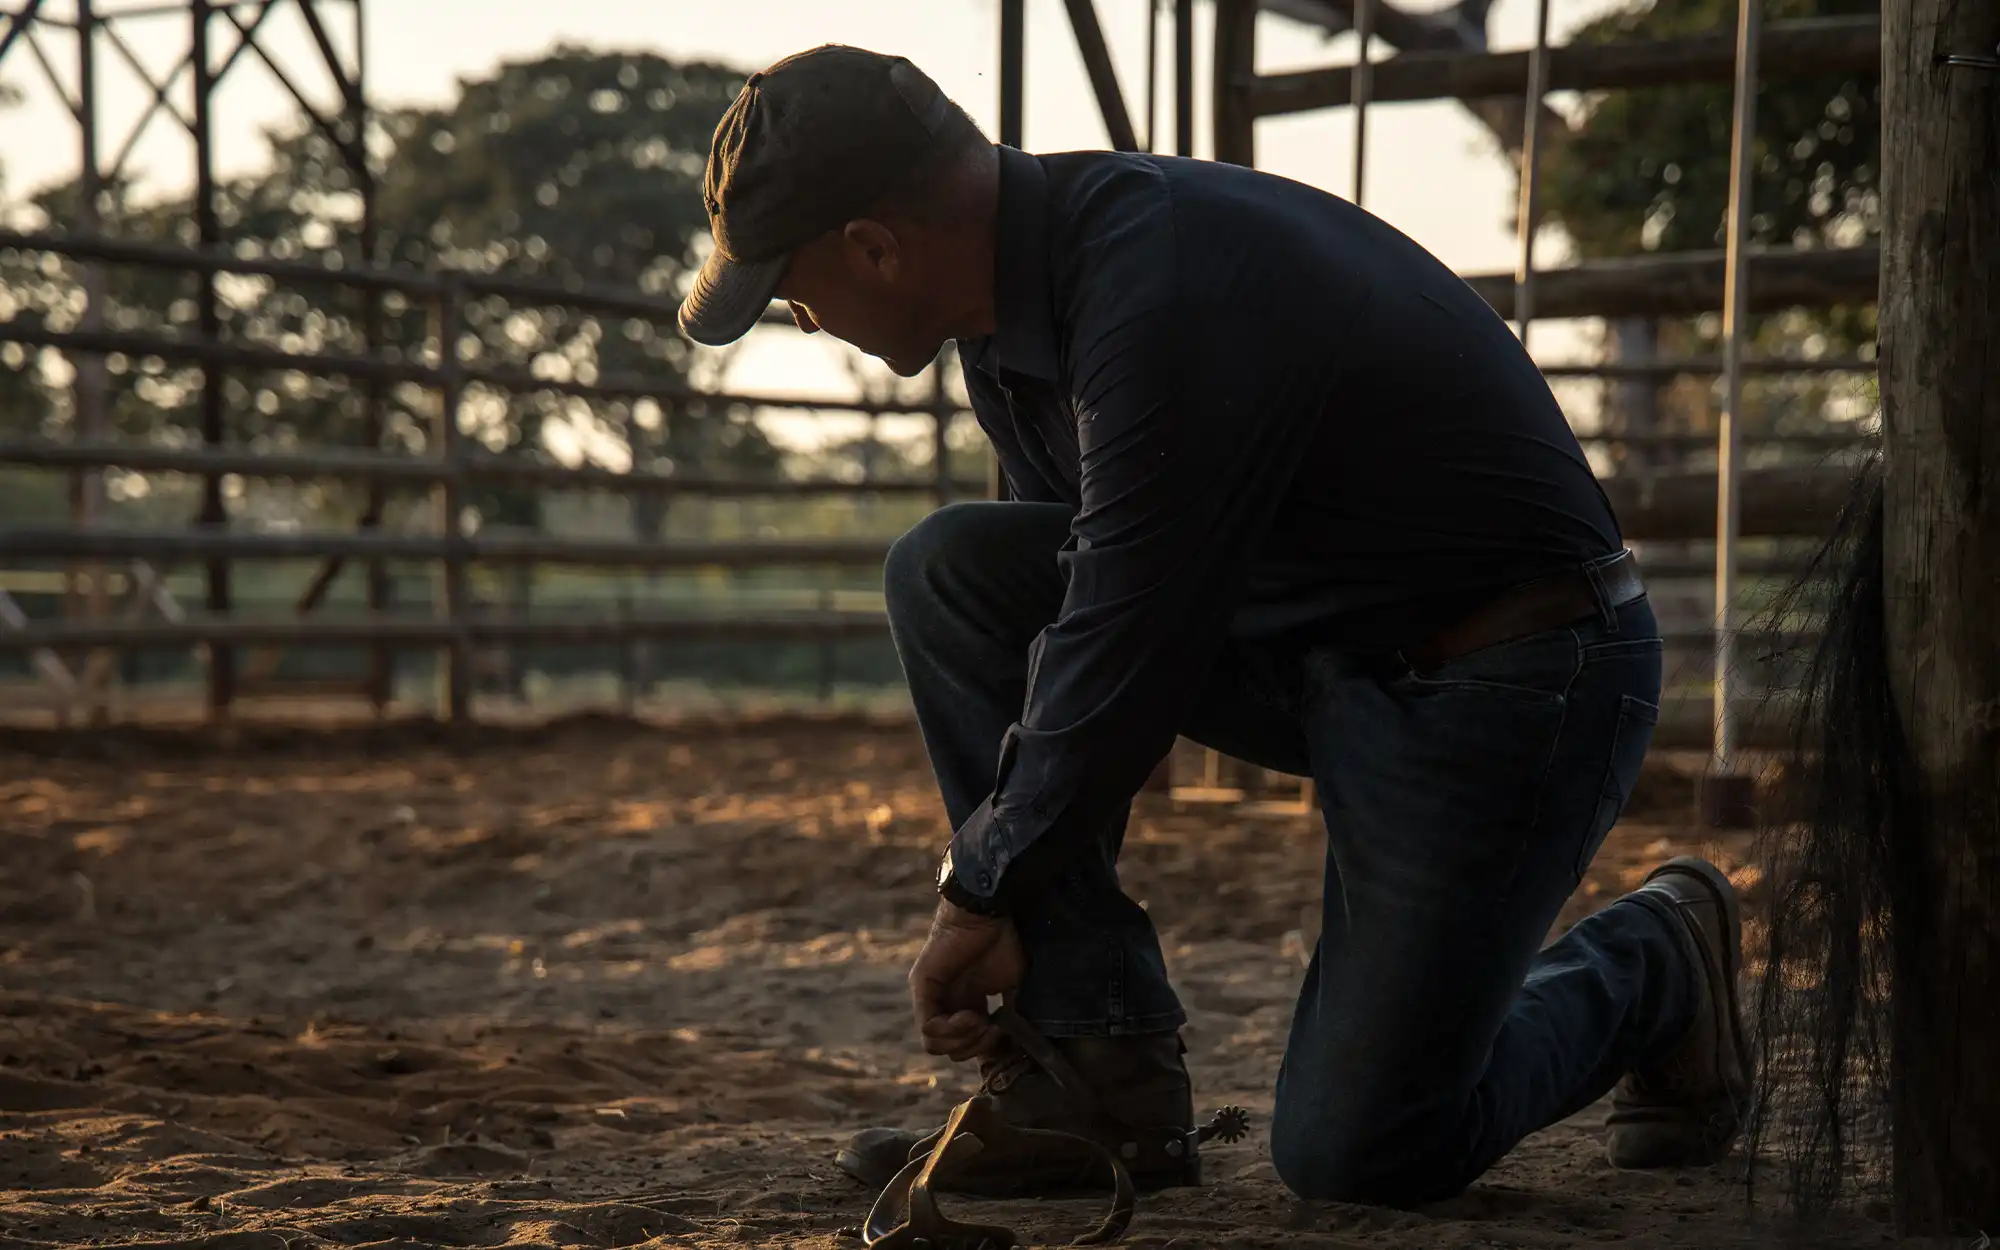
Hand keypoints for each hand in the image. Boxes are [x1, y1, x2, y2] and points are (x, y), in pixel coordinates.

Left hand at [908, 898, 1024, 1061]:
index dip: (985, 1047)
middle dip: (975, 1047)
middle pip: (950, 1049)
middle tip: (992, 1030)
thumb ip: (1011, 1014)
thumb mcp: (1013, 986)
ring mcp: (931, 997)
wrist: (988, 913)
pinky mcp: (922, 988)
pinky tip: (969, 1016)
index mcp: (966, 1003)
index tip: (1003, 1034)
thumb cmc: (1002, 941)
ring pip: (935, 1044)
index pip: (966, 1044)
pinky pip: (927, 1028)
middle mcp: (946, 1003)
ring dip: (963, 1040)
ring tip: (980, 1021)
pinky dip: (950, 1030)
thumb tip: (1015, 1043)